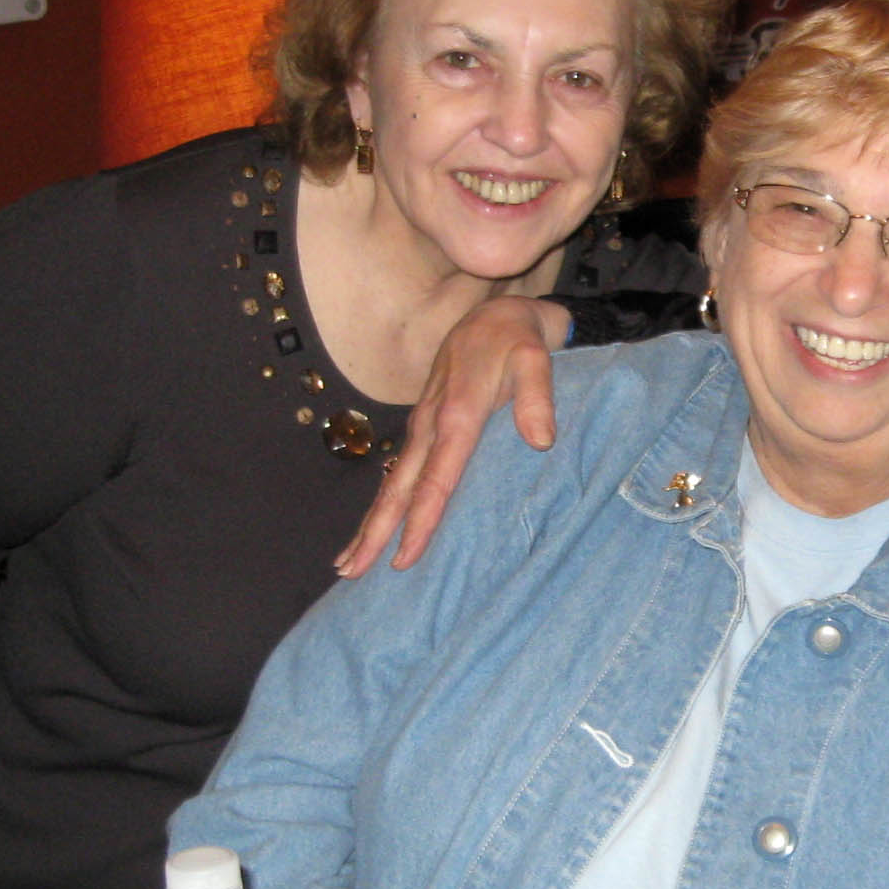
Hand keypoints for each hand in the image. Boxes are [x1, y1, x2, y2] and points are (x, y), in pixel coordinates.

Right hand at [336, 296, 567, 576]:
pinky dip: (383, 503)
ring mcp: (421, 425)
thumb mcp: (536, 359)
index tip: (404, 558)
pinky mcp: (423, 426)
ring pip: (392, 483)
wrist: (496, 316)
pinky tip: (372, 527)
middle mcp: (430, 424)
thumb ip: (538, 398)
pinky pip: (400, 472)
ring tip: (348, 563)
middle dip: (374, 532)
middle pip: (398, 488)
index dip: (420, 520)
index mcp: (456, 414)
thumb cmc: (518, 341)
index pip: (436, 479)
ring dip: (369, 523)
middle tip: (351, 571)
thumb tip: (540, 440)